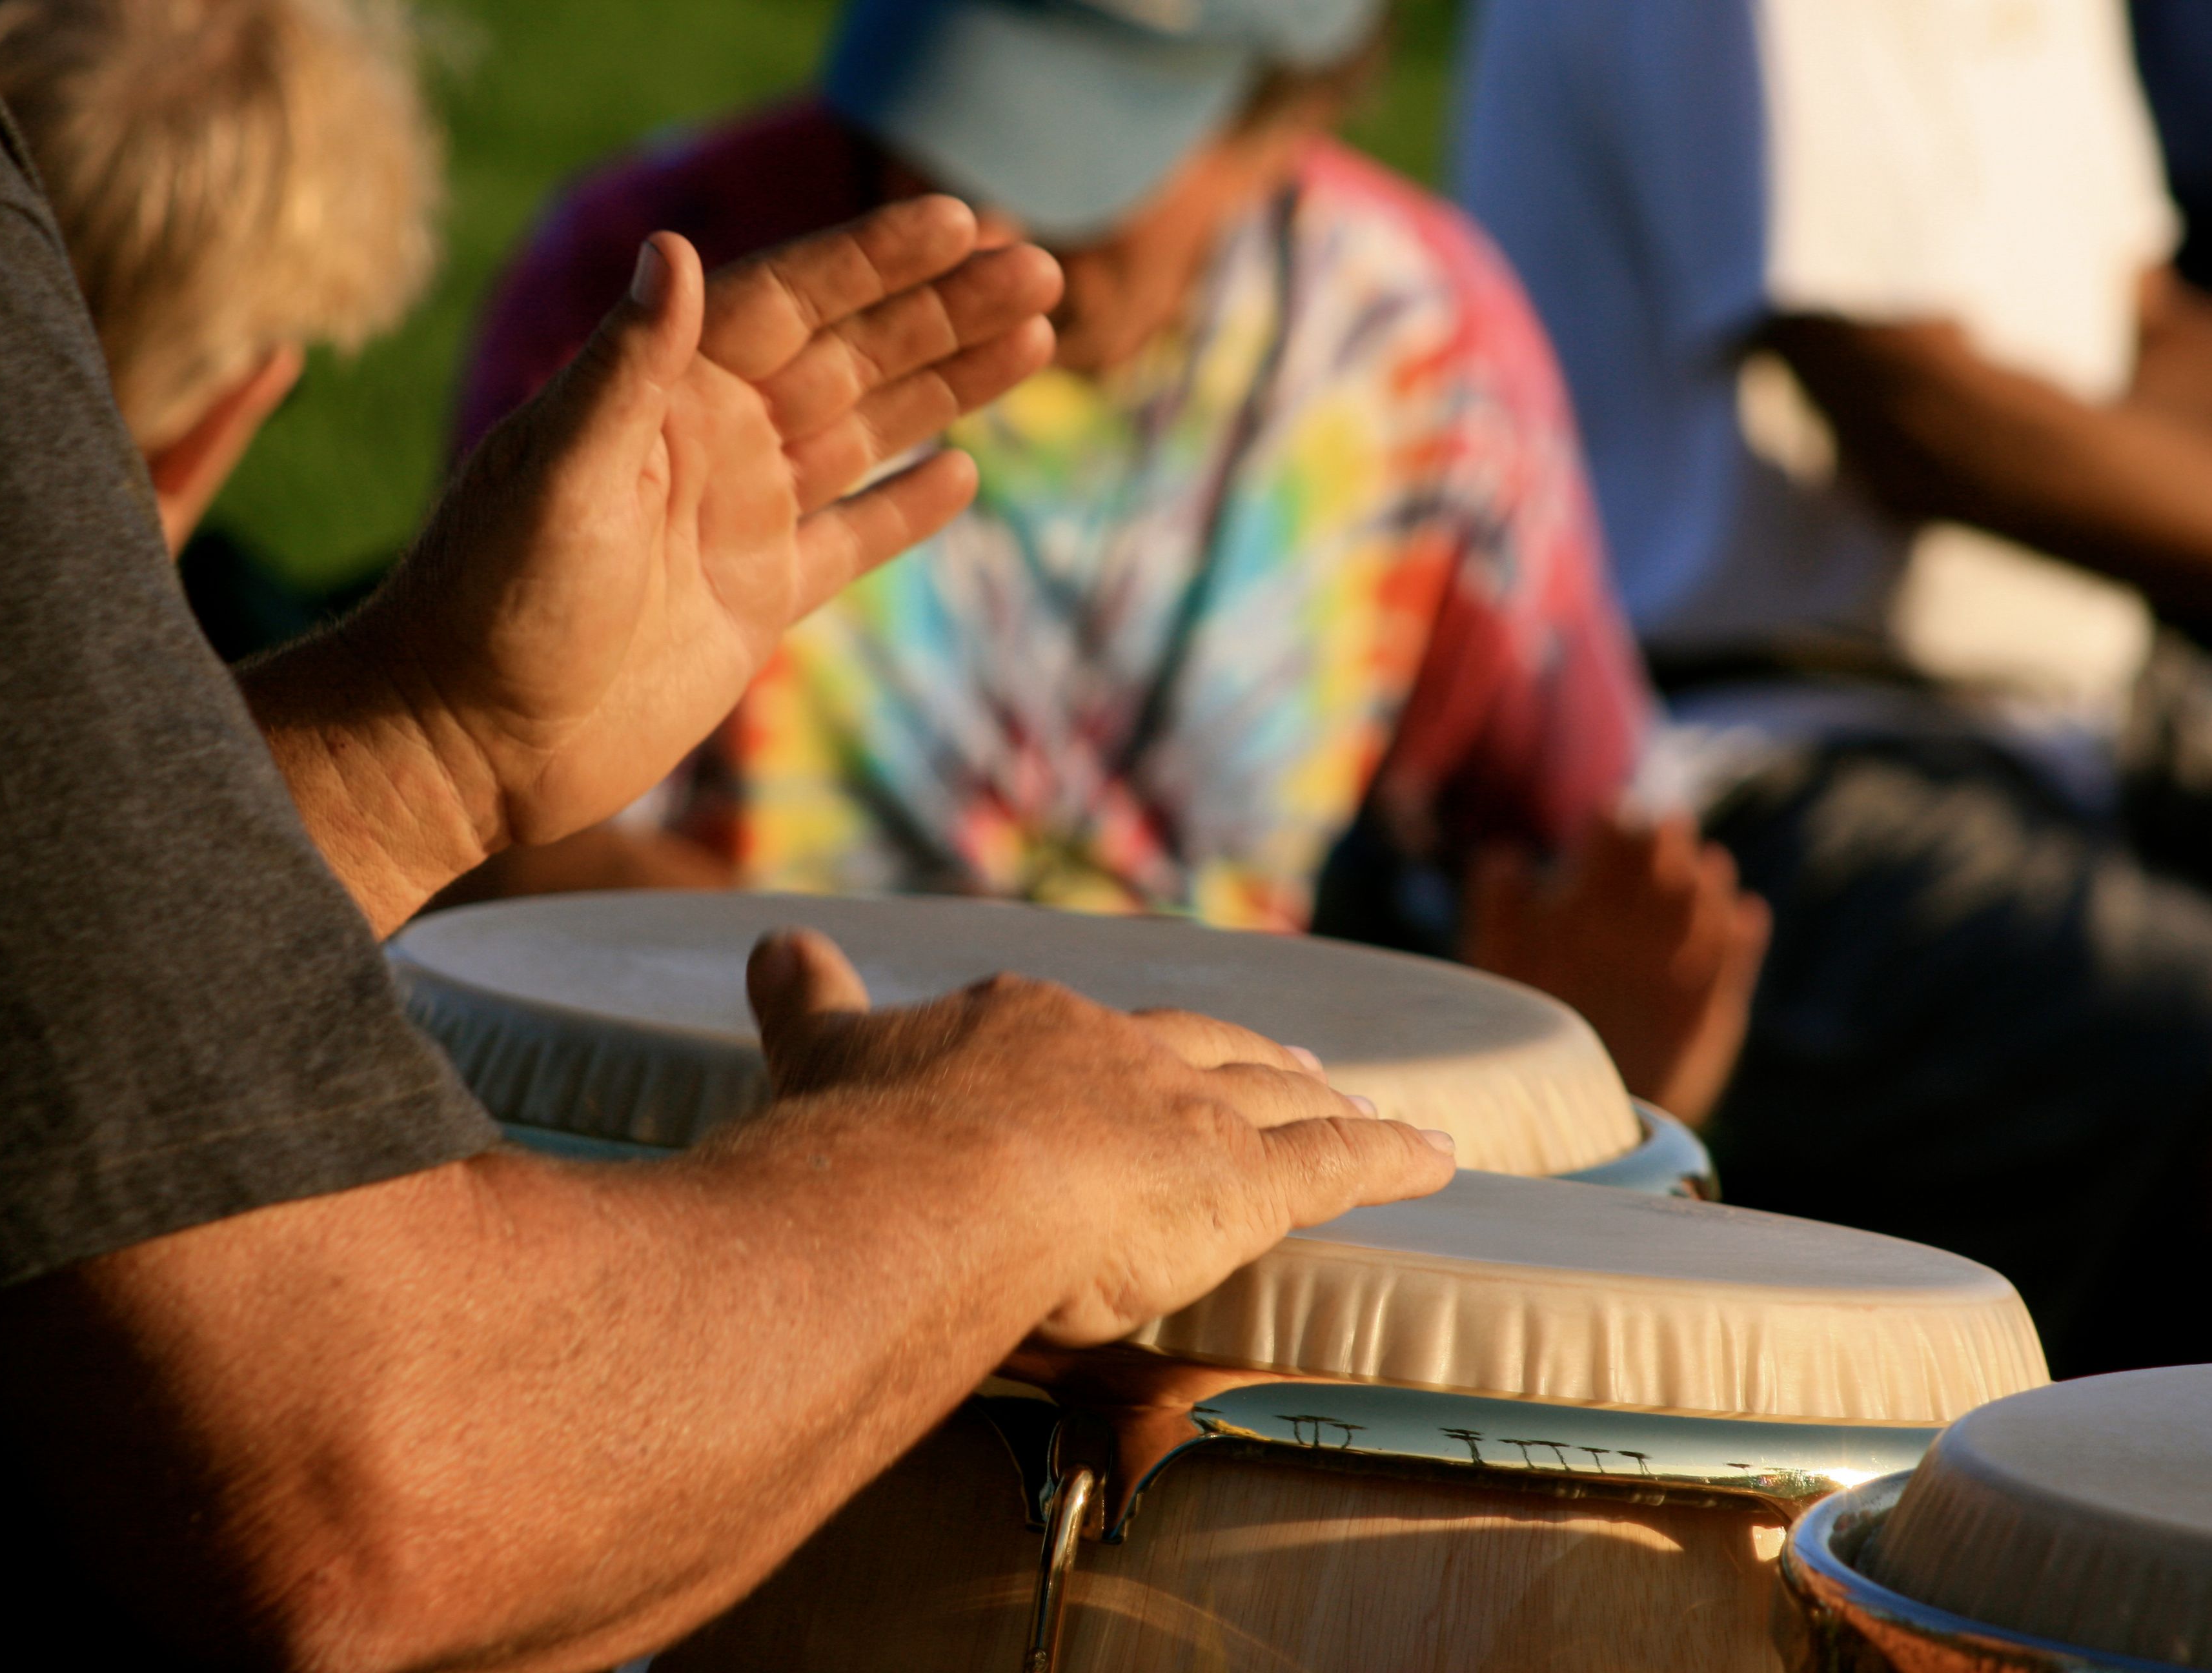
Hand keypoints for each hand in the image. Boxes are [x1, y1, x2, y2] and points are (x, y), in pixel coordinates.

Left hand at [361, 196, 1061, 853]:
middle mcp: (710, 441)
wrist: (469, 738)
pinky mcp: (755, 602)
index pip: (791, 299)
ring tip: (1035, 333)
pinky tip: (963, 471)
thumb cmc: (490, 600)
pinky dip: (906, 508)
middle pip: (851, 354)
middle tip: (1039, 264)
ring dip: (949, 384)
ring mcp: (738, 520)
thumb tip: (673, 249)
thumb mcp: (557, 472)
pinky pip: (850, 540)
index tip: (956, 218)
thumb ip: (626, 366)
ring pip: (868, 432)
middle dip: (944, 308)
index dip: (875, 258)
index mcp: (665, 392)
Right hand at [742, 928, 1456, 1346]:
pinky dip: (1392, 1156)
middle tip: (1293, 1059)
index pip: (1083, 1036)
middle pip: (1201, 1048)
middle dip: (1248, 1055)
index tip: (1139, 1053)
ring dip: (1321, 1095)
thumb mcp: (821, 1050)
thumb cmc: (868, 1133)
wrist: (926, 1184)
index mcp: (1027, 1026)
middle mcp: (1120, 1053)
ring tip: (1355, 1094)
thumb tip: (770, 943)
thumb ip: (805, 997)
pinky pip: (1338, 1164)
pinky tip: (1440, 1156)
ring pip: (1274, 1096)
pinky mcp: (1242, 1182)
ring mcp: (1186, 1111)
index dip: (1119, 1047)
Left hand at [1461, 812, 1770, 1124]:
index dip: (1613, 828)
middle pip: (1662, 868)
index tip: (1609, 813)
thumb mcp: (1502, 968)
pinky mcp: (1712, 1007)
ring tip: (1703, 866)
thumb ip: (1498, 913)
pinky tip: (1742, 914)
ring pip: (1702, 908)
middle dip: (1666, 844)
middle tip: (1663, 827)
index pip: (1610, 848)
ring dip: (1706, 884)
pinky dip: (1740, 938)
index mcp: (1590, 906)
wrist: (1566, 1119)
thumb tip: (1504, 855)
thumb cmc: (1522, 1031)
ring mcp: (1679, 964)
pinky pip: (1732, 964)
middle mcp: (1639, 928)